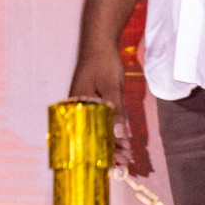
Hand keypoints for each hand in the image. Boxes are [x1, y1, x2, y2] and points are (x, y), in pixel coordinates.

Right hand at [70, 44, 132, 164]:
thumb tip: (120, 136)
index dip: (102, 148)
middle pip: (92, 132)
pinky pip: (102, 118)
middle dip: (108, 148)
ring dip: (112, 141)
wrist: (99, 42)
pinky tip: (122, 138)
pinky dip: (112, 128)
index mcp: (78, 103)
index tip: (116, 161)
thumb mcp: (111, 87)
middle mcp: (79, 105)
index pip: (87, 133)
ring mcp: (87, 101)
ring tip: (126, 154)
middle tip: (125, 162)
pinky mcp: (94, 98)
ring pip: (98, 126)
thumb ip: (115, 111)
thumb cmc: (102, 63)